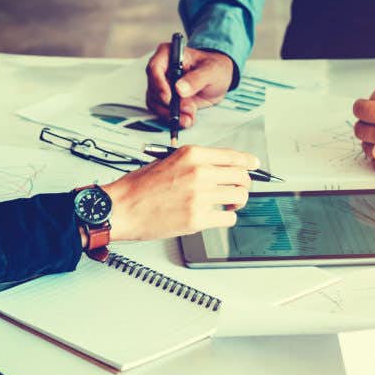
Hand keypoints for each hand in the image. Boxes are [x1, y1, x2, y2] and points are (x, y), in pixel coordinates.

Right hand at [100, 146, 257, 240]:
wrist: (120, 208)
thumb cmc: (138, 187)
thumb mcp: (168, 160)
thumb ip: (195, 162)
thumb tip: (219, 167)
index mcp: (192, 155)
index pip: (233, 156)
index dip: (248, 162)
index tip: (254, 165)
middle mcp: (199, 173)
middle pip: (241, 177)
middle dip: (243, 184)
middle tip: (237, 190)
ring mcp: (200, 196)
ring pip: (239, 197)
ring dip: (236, 202)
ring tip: (226, 205)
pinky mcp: (198, 219)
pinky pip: (228, 218)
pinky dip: (226, 218)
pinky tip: (216, 216)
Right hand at [145, 44, 233, 128]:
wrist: (218, 81)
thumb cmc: (215, 68)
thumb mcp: (211, 70)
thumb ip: (197, 78)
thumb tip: (179, 89)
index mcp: (168, 54)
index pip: (154, 68)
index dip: (159, 84)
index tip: (168, 98)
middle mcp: (161, 70)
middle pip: (154, 89)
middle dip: (169, 104)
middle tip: (187, 111)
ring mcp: (161, 86)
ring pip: (156, 103)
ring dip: (171, 114)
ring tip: (189, 119)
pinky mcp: (165, 100)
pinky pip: (162, 112)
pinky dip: (174, 118)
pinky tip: (187, 120)